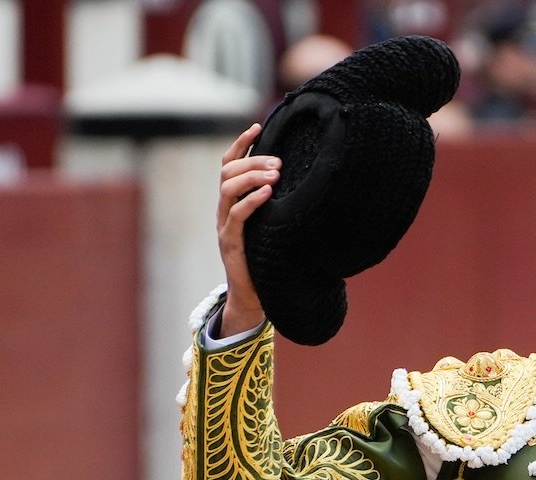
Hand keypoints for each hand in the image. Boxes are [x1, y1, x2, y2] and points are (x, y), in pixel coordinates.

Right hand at [217, 123, 276, 334]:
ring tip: (275, 174)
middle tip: (278, 162)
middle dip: (252, 161)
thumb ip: (281, 206)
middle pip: (228, 173)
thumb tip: (311, 182)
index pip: (229, 165)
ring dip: (251, 177)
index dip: (240, 144)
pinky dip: (251, 201)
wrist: (253, 297)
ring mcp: (224, 226)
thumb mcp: (274, 227)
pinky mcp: (230, 243)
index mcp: (232, 203)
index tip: (257, 125)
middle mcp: (224, 211)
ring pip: (227, 190)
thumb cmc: (268, 260)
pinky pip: (236, 216)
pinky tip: (268, 193)